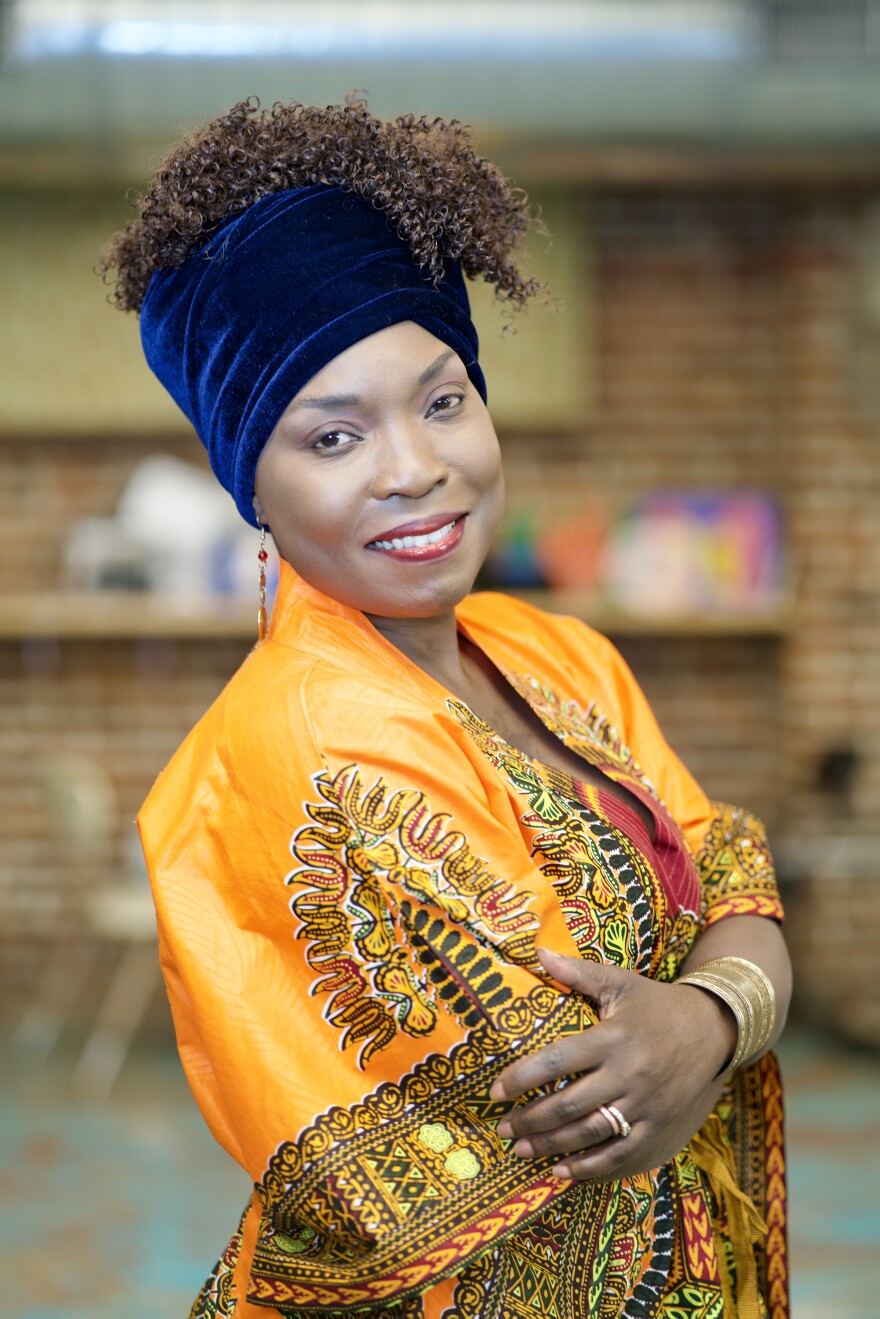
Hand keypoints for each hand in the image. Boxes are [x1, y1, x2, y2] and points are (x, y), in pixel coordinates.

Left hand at [489, 947, 735, 1181]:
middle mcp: (627, 1074)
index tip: (495, 1091)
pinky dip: (589, 1167)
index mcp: (612, 1038)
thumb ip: (578, 973)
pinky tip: (561, 1171)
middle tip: (502, 1129)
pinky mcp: (659, 1126)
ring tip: (522, 1151)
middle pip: (569, 1104)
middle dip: (531, 1120)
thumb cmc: (656, 1004)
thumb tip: (538, 951)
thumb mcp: (620, 982)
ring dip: (552, 1145)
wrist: (713, 1028)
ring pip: (591, 1133)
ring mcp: (645, 1104)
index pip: (557, 1061)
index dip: (522, 1078)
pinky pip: (621, 1154)